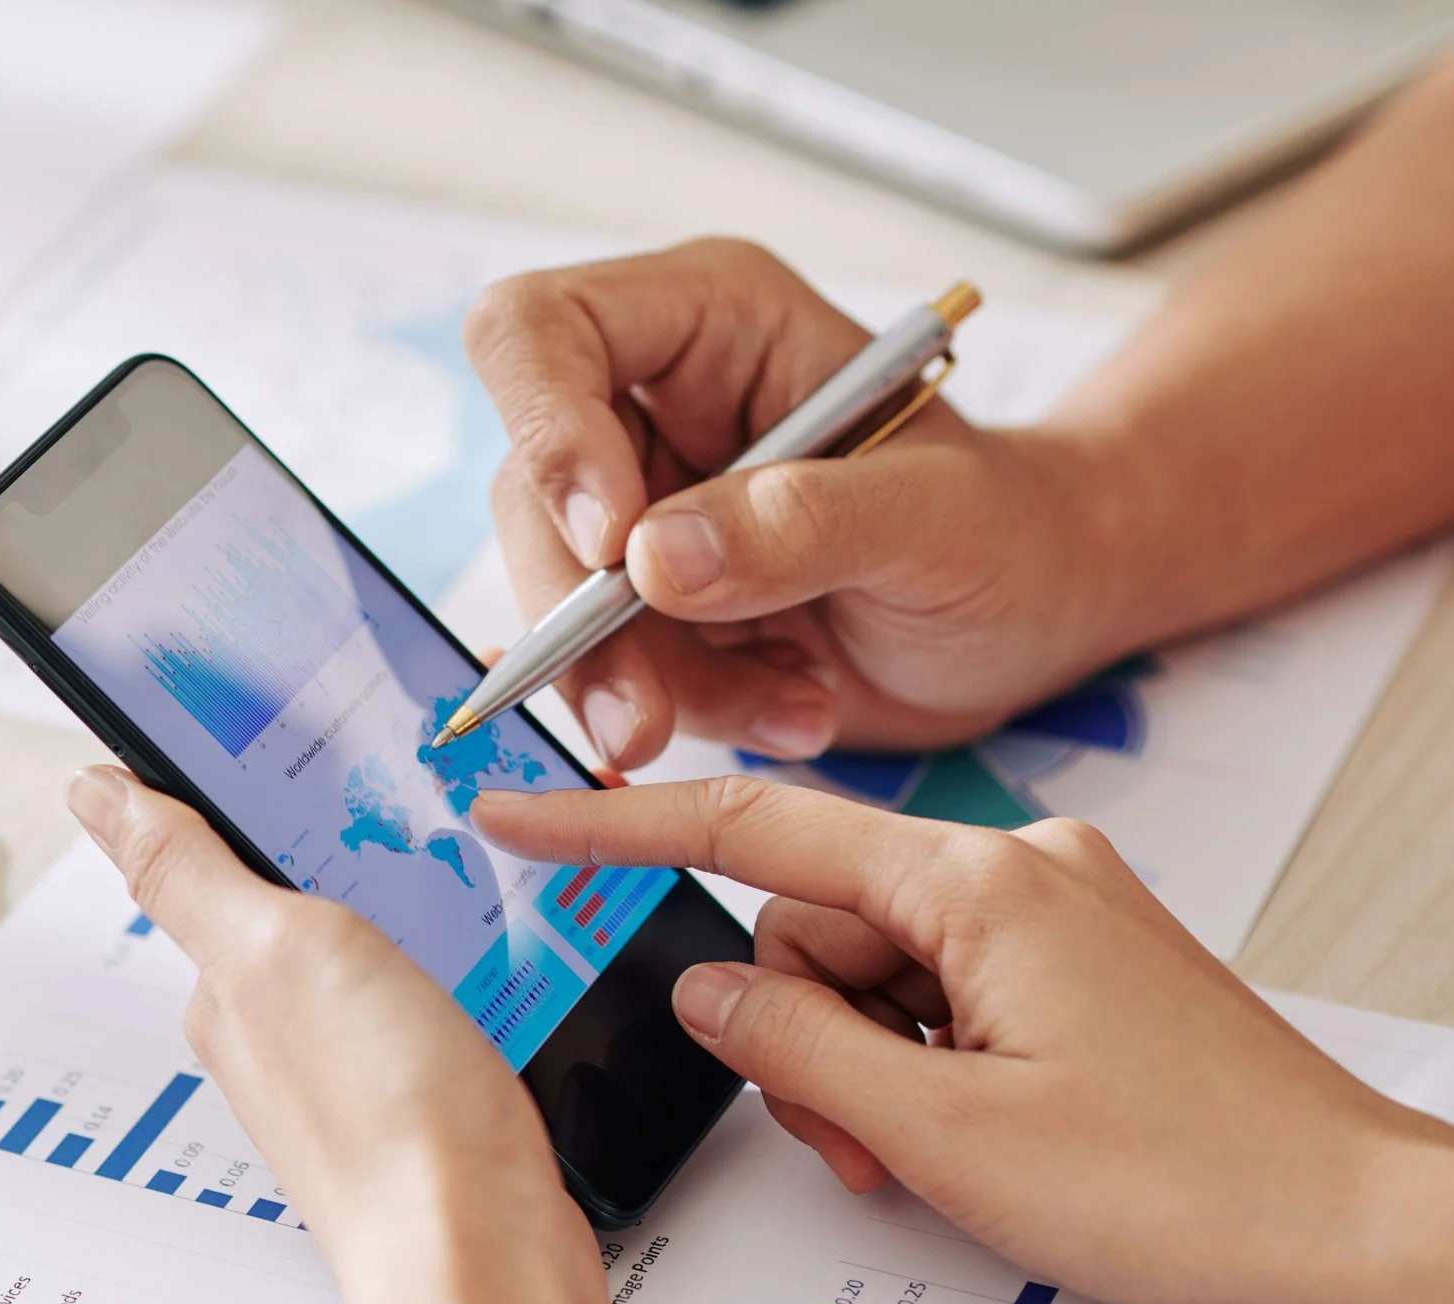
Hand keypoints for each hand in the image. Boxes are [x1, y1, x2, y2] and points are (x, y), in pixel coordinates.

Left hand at [64, 766, 606, 1303]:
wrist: (485, 1256)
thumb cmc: (383, 1119)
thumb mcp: (277, 950)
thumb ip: (189, 869)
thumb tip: (94, 792)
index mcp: (225, 988)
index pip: (211, 860)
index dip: (248, 794)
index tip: (298, 733)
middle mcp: (274, 1032)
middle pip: (298, 905)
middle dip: (346, 850)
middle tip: (403, 797)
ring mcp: (349, 1072)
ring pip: (367, 956)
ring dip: (407, 910)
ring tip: (455, 873)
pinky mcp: (420, 1104)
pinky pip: (424, 1010)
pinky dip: (453, 970)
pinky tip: (487, 960)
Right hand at [463, 239, 1153, 769]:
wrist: (1038, 617)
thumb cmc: (1010, 527)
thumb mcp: (936, 517)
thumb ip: (803, 524)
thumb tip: (653, 559)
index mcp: (712, 322)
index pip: (540, 332)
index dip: (547, 432)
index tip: (612, 546)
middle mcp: (651, 404)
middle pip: (529, 494)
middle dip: (583, 620)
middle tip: (647, 717)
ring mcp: (643, 508)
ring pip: (558, 601)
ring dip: (654, 683)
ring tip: (793, 708)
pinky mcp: (649, 605)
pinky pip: (610, 669)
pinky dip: (694, 711)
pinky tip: (794, 708)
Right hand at [469, 780, 1453, 1303]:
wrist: (1349, 1220)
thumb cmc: (1188, 1179)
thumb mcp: (943, 1130)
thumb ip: (791, 1050)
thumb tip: (702, 994)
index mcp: (975, 881)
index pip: (753, 828)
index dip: (617, 825)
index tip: (521, 810)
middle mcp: (1012, 866)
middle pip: (810, 925)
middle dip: (805, 1037)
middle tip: (866, 1139)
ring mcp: (1046, 909)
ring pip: (867, 968)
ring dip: (864, 1066)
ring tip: (935, 1151)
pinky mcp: (1067, 953)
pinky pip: (934, 984)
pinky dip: (919, 1059)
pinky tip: (971, 1128)